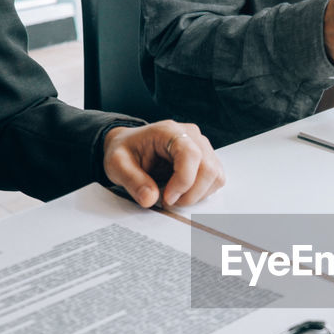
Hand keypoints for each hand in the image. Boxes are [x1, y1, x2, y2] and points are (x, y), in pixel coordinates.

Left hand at [103, 120, 223, 207]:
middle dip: (190, 193)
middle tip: (168, 202)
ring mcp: (203, 147)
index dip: (183, 181)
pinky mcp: (207, 159)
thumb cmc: (127, 151)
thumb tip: (150, 199)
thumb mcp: (117, 164)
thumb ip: (132, 181)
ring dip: (197, 195)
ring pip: (215, 176)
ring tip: (174, 197)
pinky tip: (183, 193)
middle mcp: (191, 136)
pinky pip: (216, 180)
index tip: (167, 199)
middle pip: (208, 168)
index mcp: (169, 131)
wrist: (132, 146)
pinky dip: (202, 192)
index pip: (190, 154)